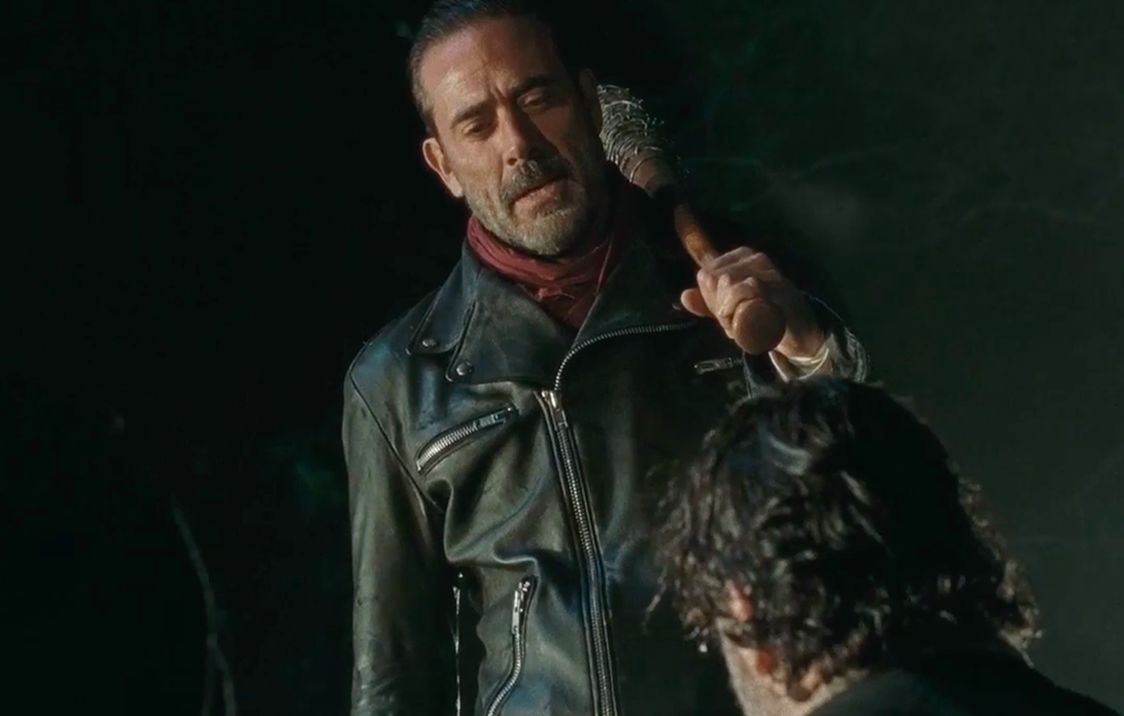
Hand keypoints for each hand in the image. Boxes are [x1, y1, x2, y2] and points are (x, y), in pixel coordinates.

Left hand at [680, 247, 825, 357]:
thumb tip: (684, 296)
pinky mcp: (778, 289)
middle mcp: (755, 258)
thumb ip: (707, 302)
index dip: (710, 299)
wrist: (800, 333)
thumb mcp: (731, 310)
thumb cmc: (763, 317)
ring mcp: (769, 272)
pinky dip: (742, 313)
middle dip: (719, 307)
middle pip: (712, 279)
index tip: (727, 312)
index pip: (706, 273)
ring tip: (747, 323)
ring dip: (731, 314)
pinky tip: (752, 323)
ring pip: (727, 286)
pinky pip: (746, 292)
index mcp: (741, 257)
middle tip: (738, 321)